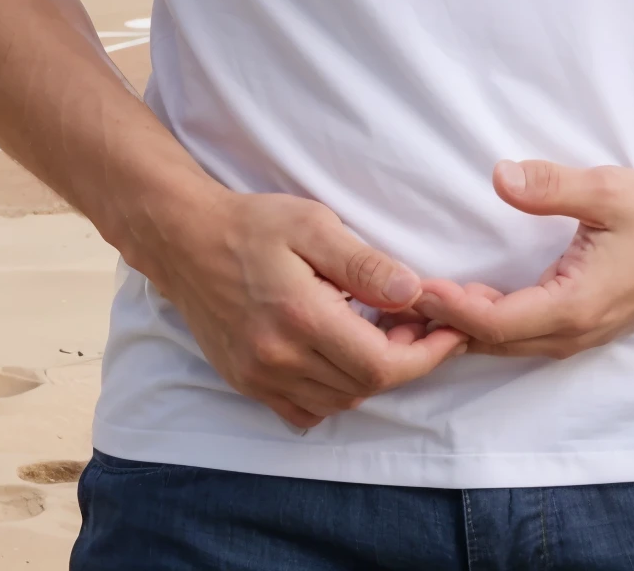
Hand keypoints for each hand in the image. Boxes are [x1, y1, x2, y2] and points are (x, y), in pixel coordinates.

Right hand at [142, 189, 467, 428]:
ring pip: (338, 401)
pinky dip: (334, 393)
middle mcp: (278, 358)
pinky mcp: (247, 382)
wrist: (185, 241)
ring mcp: (259, 377)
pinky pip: (304, 410)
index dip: (424, 355)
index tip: (448, 332)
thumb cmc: (252, 224)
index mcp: (301, 317)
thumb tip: (413, 292)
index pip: (380, 364)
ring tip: (384, 334)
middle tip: (418, 323)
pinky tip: (342, 357)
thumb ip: (365, 264)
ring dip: (371, 377)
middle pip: (364, 387)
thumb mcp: (314, 225)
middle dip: (404, 361)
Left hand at [412, 160, 633, 358]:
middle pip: (492, 342)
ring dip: (461, 328)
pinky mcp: (582, 326)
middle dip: (441, 326)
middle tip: (388, 305)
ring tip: (410, 310)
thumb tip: (499, 176)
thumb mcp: (605, 190)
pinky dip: (486, 325)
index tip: (410, 287)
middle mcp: (572, 331)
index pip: (495, 321)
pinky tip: (461, 304)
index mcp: (575, 305)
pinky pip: (523, 337)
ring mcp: (579, 334)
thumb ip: (550, 186)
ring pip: (506, 344)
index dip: (449, 308)